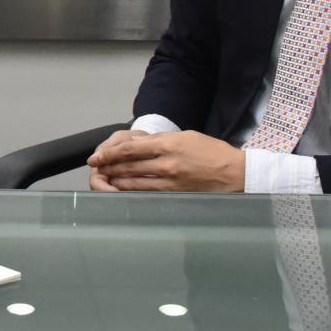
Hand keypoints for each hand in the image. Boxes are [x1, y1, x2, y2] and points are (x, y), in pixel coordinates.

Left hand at [86, 129, 243, 192]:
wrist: (235, 173)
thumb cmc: (212, 151)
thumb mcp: (186, 136)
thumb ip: (162, 140)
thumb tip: (141, 143)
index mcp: (169, 144)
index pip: (130, 148)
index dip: (110, 153)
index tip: (97, 156)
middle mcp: (167, 163)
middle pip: (129, 165)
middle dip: (108, 166)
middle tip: (95, 167)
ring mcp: (171, 180)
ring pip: (135, 181)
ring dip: (116, 180)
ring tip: (104, 178)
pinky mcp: (175, 193)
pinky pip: (148, 192)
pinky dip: (132, 191)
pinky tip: (123, 190)